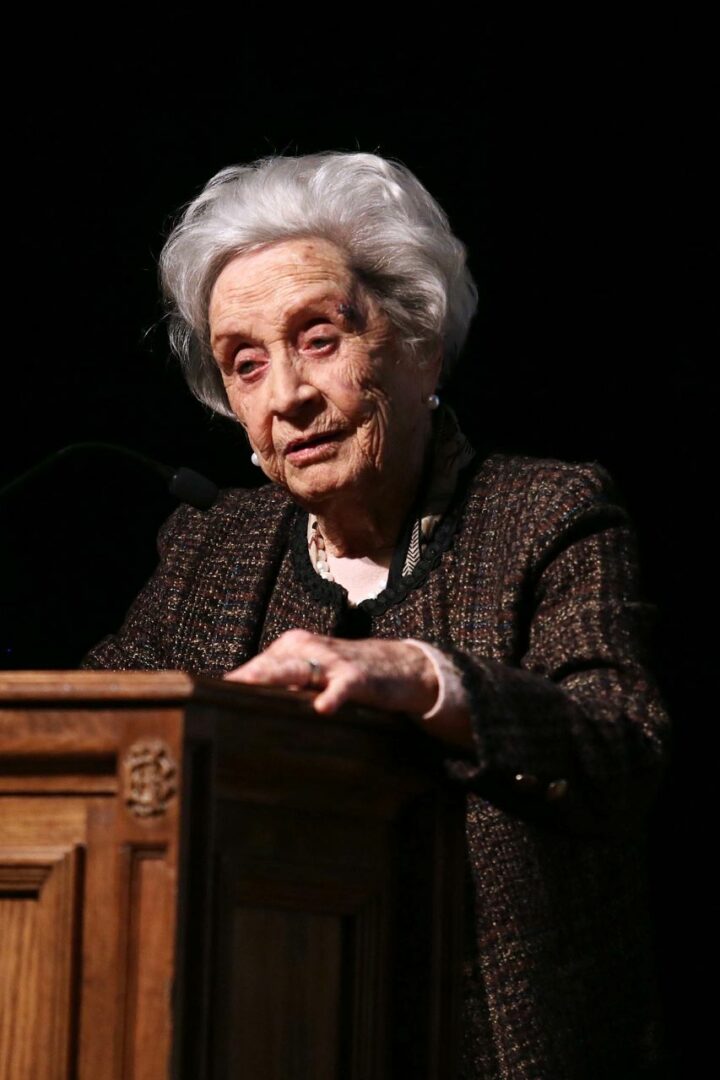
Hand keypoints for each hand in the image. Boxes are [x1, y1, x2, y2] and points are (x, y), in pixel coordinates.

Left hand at [223, 629, 438, 716]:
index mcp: (292, 648)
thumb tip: (238, 706)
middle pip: (267, 666)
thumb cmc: (348, 675)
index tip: (199, 700)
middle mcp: (307, 648)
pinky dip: (333, 697)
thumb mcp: (312, 676)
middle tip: (207, 696)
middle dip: (240, 680)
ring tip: (245, 691)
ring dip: (272, 680)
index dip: (231, 685)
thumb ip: (281, 686)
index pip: (256, 667)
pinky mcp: (358, 677)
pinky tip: (322, 709)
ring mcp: (333, 661)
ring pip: (297, 670)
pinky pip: (342, 687)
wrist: (401, 669)